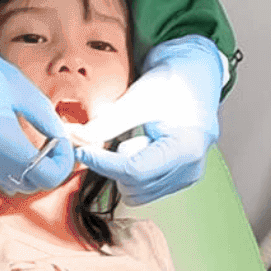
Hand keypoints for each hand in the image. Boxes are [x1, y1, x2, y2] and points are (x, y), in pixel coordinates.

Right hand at [0, 12, 74, 191]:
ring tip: (22, 131)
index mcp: (0, 141)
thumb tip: (60, 136)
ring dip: (19, 161)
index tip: (63, 146)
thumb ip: (43, 117)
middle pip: (25, 183)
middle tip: (49, 140)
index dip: (61, 164)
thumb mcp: (15, 85)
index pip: (45, 177)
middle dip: (43, 166)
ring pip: (3, 174)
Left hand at [73, 36, 224, 204]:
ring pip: (136, 192)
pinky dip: (133, 172)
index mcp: (185, 148)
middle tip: (118, 133)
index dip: (102, 162)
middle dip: (114, 163)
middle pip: (133, 184)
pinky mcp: (180, 179)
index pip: (133, 170)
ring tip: (138, 137)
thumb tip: (75, 137)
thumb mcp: (137, 99)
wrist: (194, 78)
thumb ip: (107, 123)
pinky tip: (143, 146)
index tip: (80, 149)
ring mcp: (187, 177)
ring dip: (124, 169)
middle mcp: (190, 169)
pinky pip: (144, 188)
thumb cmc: (171, 83)